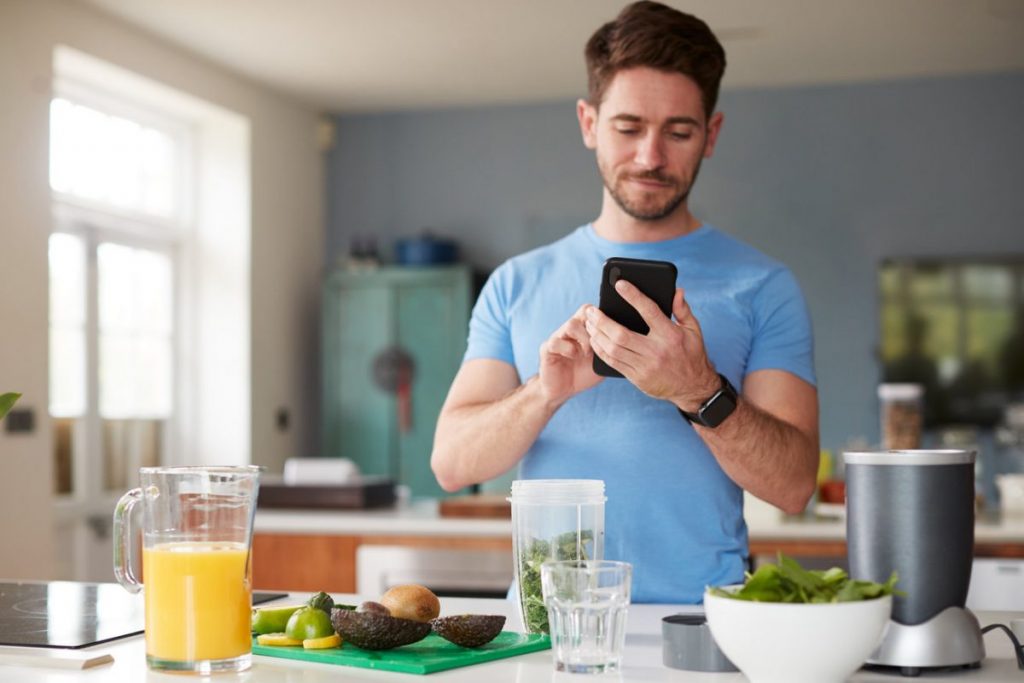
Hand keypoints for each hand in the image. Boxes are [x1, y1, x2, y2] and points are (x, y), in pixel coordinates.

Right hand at [538, 305, 603, 405]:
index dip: (605, 317)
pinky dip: (568, 349)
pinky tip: (574, 357)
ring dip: (583, 339)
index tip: (612, 332)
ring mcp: (558, 337)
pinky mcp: (547, 349)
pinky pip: (556, 341)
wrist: (564, 391)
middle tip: (601, 342)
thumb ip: (612, 347)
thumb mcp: (603, 360)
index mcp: (586, 329)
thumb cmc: (585, 374)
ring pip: (571, 324)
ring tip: (587, 353)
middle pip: (584, 311)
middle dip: (596, 326)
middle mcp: (571, 329)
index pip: (595, 310)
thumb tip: (632, 339)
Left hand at [585, 281, 718, 409]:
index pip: (649, 311)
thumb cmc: (692, 354)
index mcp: (670, 335)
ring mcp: (645, 366)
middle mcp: (656, 351)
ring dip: (597, 335)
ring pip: (613, 349)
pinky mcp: (637, 378)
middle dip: (602, 321)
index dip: (633, 296)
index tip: (619, 284)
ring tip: (589, 324)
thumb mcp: (693, 330)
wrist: (693, 387)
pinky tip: (595, 340)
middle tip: (591, 310)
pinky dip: (601, 351)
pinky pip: (613, 363)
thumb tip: (676, 290)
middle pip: (621, 334)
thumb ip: (682, 310)